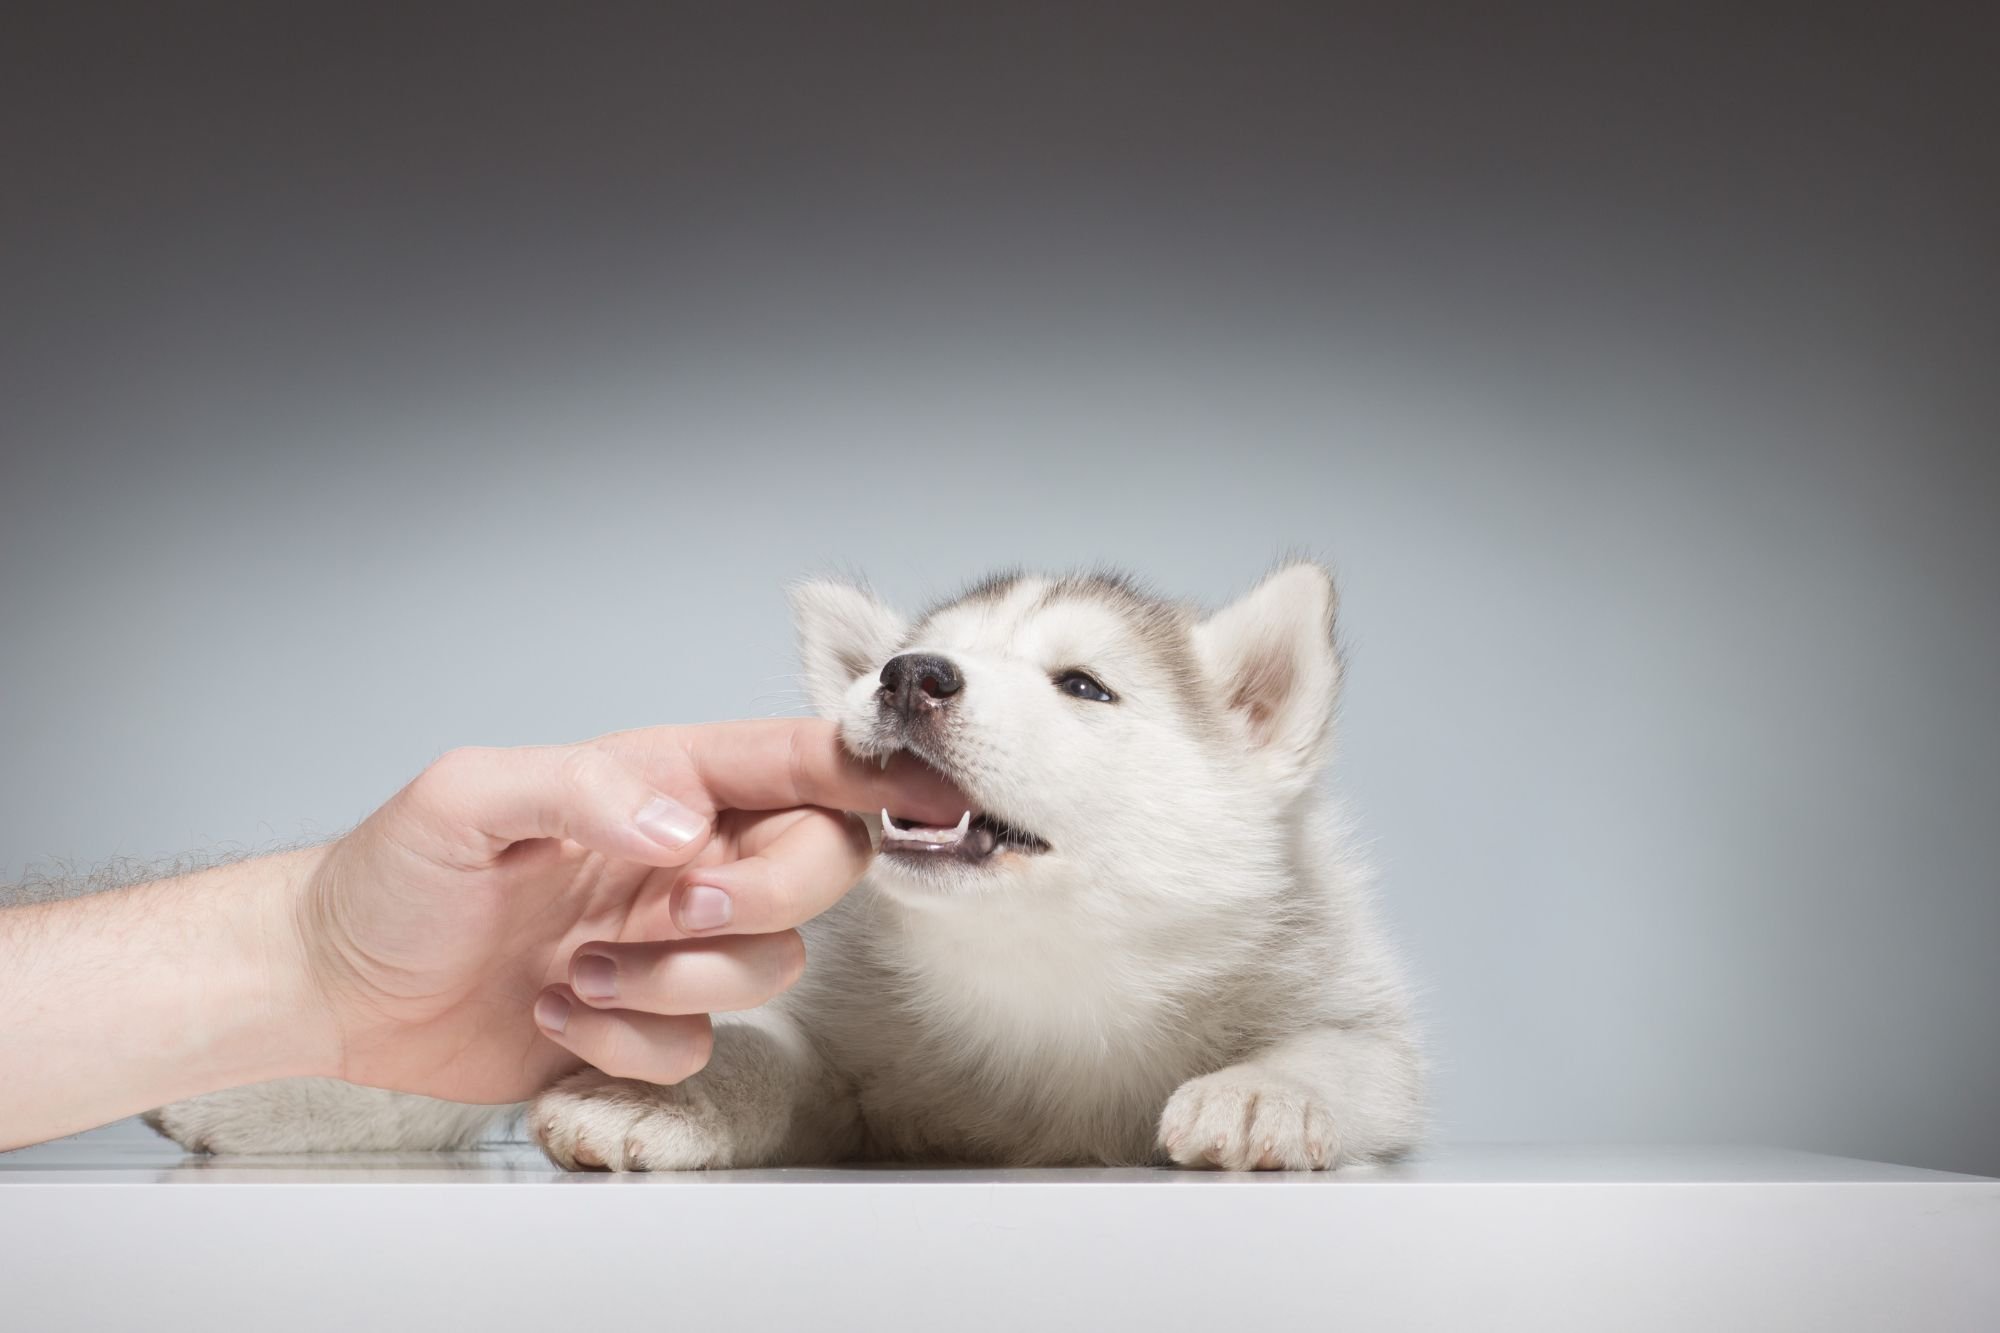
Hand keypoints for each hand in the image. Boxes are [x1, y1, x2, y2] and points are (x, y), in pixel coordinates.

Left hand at [291, 719, 961, 1103]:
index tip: (937, 788)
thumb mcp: (467, 800)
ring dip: (679, 981)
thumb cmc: (389, 877)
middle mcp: (685, 856)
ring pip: (772, 965)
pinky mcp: (648, 1021)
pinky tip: (559, 1014)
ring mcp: (672, 942)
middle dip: (764, 898)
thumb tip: (684, 828)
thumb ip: (583, 787)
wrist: (334, 990)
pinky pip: (698, 1045)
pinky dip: (631, 1041)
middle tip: (674, 910)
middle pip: (821, 863)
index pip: (799, 762)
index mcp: (662, 781)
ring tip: (577, 971)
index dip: (879, 768)